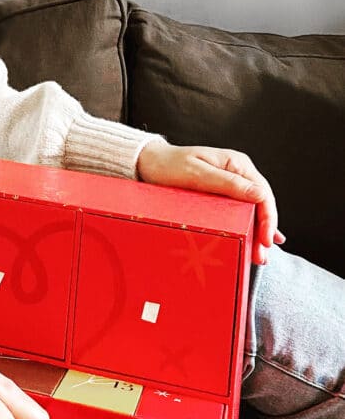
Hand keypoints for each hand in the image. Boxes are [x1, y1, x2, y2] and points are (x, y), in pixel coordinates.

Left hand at [136, 139, 285, 263]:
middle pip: (260, 204)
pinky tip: (257, 240)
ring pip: (252, 210)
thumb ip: (228, 183)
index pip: (262, 193)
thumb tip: (260, 195)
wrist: (149, 163)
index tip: (267, 240)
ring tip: (258, 255)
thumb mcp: (197, 173)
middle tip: (261, 255)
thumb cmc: (169, 165)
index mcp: (237, 163)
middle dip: (263, 230)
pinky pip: (240, 211)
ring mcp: (231, 183)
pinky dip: (248, 226)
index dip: (268, 218)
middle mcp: (238, 172)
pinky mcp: (221, 194)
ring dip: (256, 232)